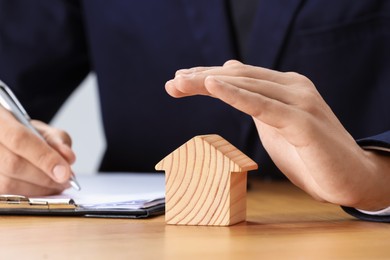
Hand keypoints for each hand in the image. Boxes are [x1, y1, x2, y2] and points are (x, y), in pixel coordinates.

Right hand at [0, 106, 75, 195]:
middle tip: (66, 180)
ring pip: (9, 184)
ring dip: (39, 189)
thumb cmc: (23, 133)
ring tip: (56, 184)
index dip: (44, 157)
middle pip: (13, 164)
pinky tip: (41, 188)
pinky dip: (30, 193)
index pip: (19, 139)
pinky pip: (7, 194)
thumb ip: (57, 140)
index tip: (65, 172)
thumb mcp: (42, 130)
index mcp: (0, 120)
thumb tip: (68, 158)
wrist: (5, 139)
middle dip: (45, 177)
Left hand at [165, 60, 389, 209]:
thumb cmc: (310, 154)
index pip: (240, 76)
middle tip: (172, 82)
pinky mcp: (303, 122)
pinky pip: (263, 105)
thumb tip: (231, 78)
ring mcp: (299, 102)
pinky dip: (237, 95)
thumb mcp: (275, 124)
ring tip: (183, 81)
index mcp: (285, 87)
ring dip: (211, 82)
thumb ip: (255, 101)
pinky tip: (213, 86)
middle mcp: (292, 87)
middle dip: (202, 78)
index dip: (207, 76)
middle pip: (239, 77)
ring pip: (247, 86)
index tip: (178, 82)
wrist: (352, 177)